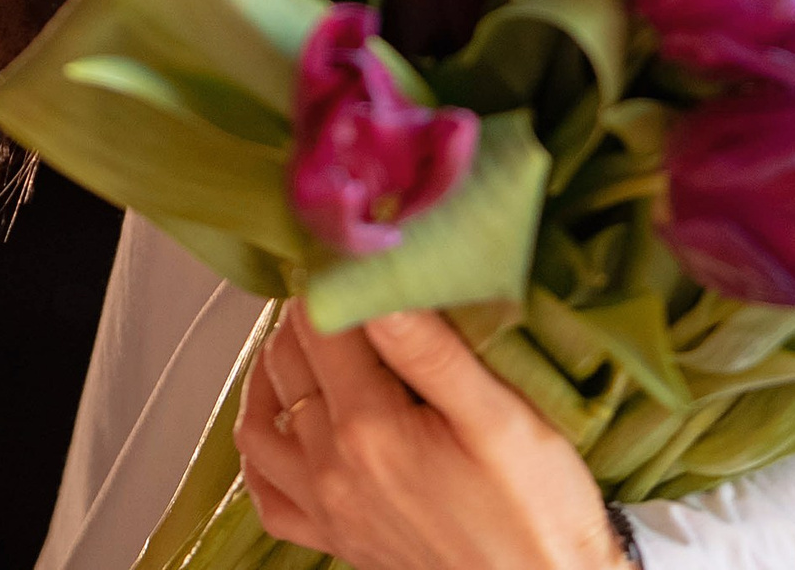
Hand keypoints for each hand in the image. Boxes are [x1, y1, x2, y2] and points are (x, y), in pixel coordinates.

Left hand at [232, 301, 628, 569]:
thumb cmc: (536, 512)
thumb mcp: (500, 417)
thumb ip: (432, 351)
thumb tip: (378, 287)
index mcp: (370, 430)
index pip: (322, 326)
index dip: (332, 280)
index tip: (353, 254)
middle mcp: (333, 471)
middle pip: (286, 365)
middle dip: (303, 315)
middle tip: (340, 284)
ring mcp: (328, 511)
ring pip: (258, 425)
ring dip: (270, 373)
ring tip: (307, 339)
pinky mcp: (336, 541)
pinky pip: (267, 498)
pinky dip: (259, 455)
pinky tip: (282, 425)